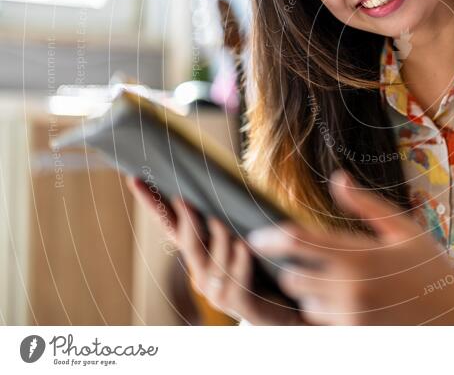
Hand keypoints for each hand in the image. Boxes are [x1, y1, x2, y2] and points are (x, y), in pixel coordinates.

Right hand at [126, 177, 304, 324]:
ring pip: (214, 259)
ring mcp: (217, 291)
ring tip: (221, 217)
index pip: (171, 225)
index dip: (153, 204)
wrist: (282, 311)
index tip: (135, 180)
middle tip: (182, 198)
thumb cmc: (261, 270)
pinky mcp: (238, 304)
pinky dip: (240, 261)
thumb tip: (222, 179)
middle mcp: (201, 273)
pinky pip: (237, 279)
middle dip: (185, 219)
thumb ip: (227, 219)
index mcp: (199, 255)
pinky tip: (244, 245)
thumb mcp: (239, 241)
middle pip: (187, 241)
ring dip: (219, 238)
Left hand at [247, 170, 453, 324]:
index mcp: (360, 256)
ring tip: (321, 279)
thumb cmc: (431, 269)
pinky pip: (320, 323)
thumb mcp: (403, 229)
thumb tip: (337, 179)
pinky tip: (335, 300)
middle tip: (294, 258)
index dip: (271, 238)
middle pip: (292, 278)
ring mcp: (350, 318)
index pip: (298, 244)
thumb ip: (365, 205)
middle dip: (289, 268)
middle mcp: (350, 289)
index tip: (259, 235)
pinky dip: (320, 312)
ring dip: (305, 292)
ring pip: (303, 304)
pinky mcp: (354, 337)